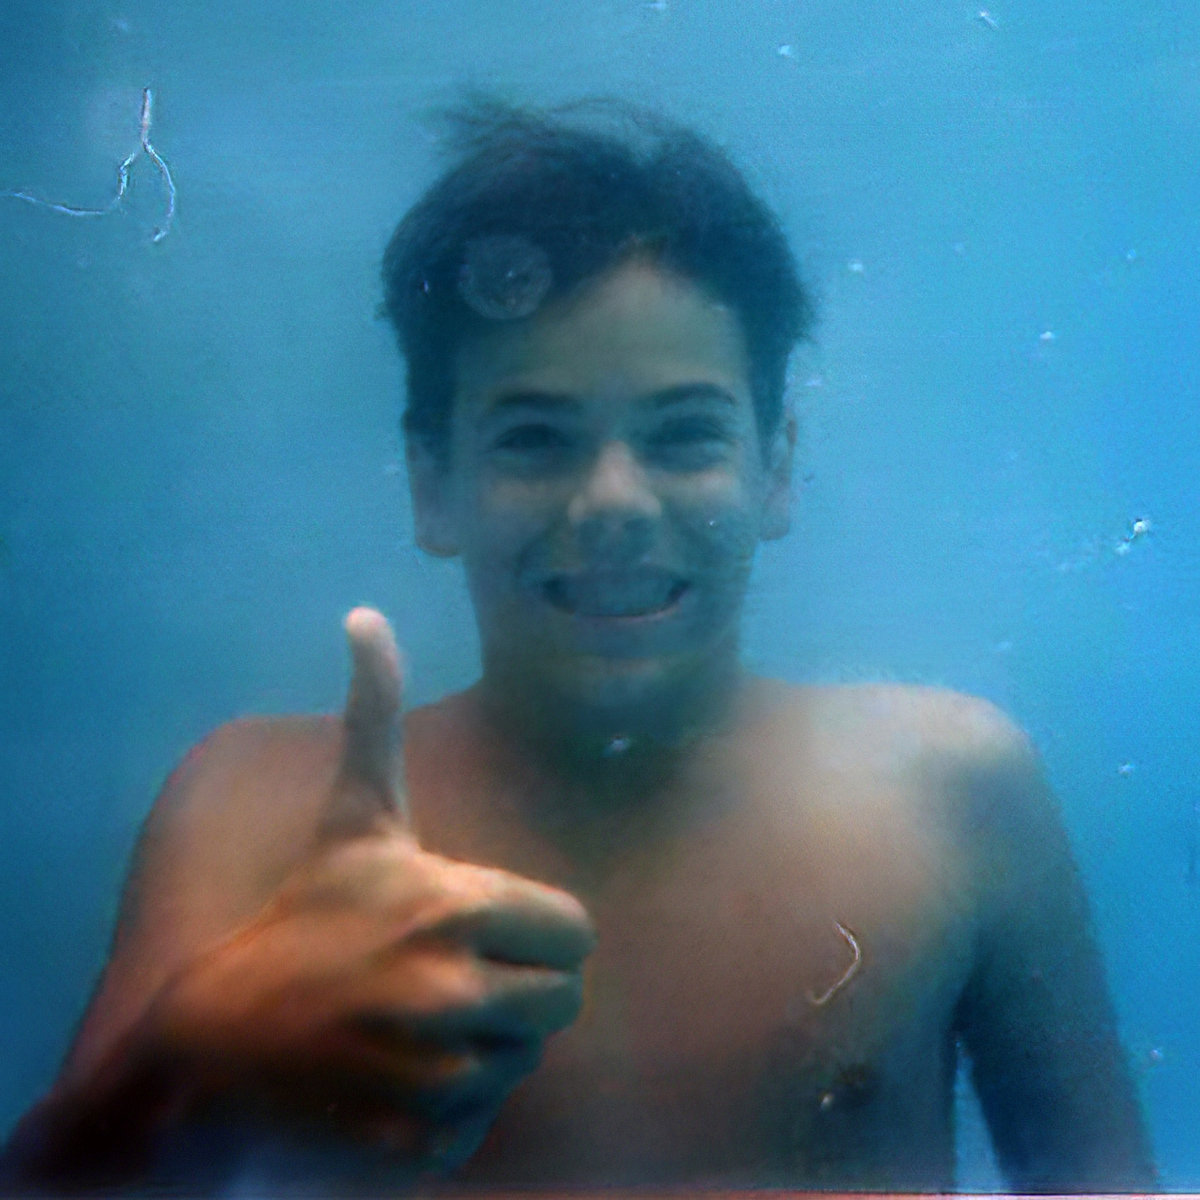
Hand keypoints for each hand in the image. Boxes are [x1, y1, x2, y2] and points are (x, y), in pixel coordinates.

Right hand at [144, 608, 594, 1173]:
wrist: (216, 1044)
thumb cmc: (303, 916)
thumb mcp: (353, 816)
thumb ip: (374, 714)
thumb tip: (365, 615)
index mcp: (458, 907)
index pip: (576, 933)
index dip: (535, 931)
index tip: (482, 929)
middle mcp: (456, 992)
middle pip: (561, 1001)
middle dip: (517, 990)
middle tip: (448, 979)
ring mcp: (438, 1075)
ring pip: (522, 1060)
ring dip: (482, 1047)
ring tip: (413, 1025)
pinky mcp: (421, 1142)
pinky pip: (484, 1120)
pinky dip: (451, 1107)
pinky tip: (395, 1078)